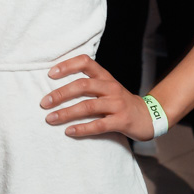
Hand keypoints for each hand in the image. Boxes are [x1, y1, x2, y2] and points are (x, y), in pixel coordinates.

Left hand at [40, 54, 155, 140]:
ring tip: (50, 118)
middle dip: (60, 93)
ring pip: (88, 106)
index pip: (86, 62)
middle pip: (83, 85)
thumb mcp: (107, 88)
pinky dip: (82, 128)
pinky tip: (69, 131)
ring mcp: (117, 104)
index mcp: (105, 77)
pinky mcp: (122, 121)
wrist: (150, 116)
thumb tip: (56, 86)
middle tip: (44, 103)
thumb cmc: (120, 102)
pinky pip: (99, 125)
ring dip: (66, 113)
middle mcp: (111, 87)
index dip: (67, 65)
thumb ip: (88, 84)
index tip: (50, 74)